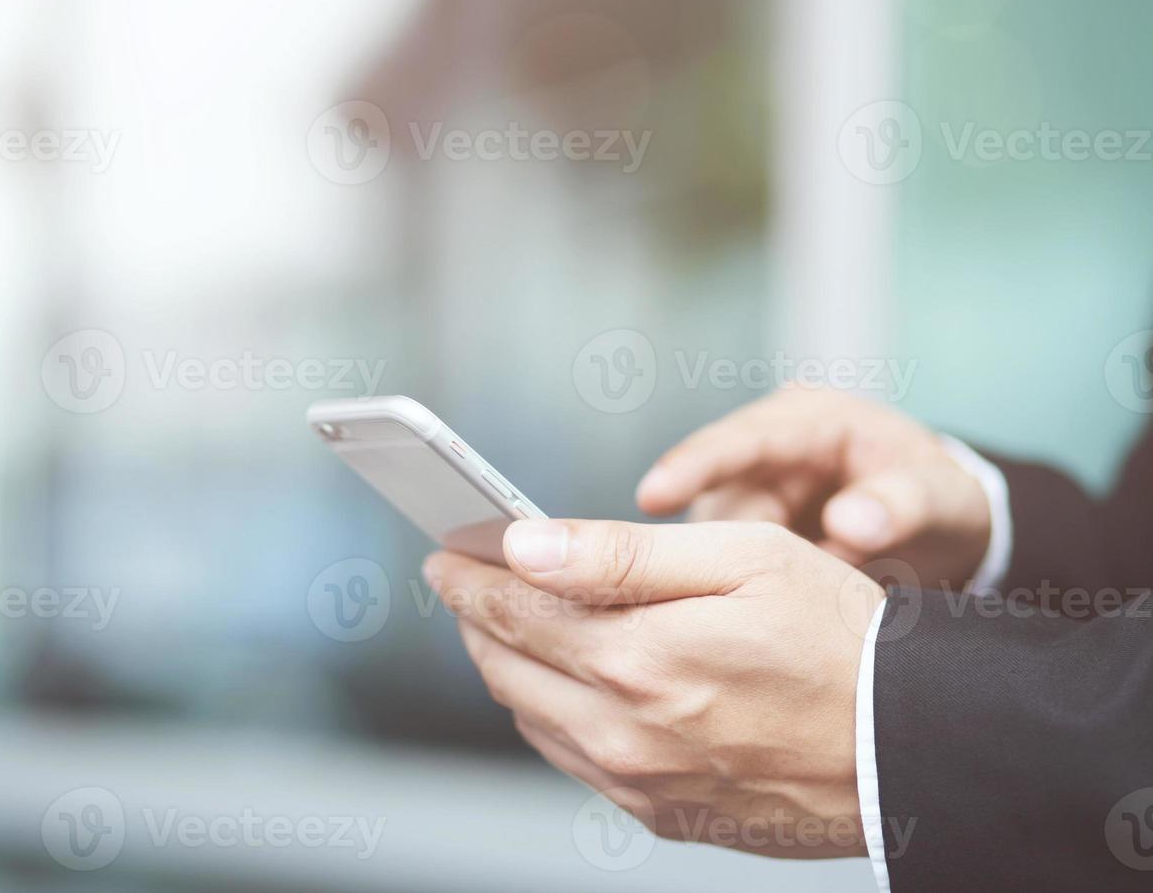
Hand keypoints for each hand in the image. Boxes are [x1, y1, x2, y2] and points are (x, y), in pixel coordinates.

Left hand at [423, 517, 884, 859]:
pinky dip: (550, 711)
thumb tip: (525, 545)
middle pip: (503, 664)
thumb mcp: (742, 559)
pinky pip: (570, 757)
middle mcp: (623, 730)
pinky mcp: (659, 812)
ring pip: (529, 714)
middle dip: (476, 614)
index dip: (467, 573)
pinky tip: (570, 679)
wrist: (911, 748)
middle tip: (468, 579)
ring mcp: (637, 781)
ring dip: (508, 663)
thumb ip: (619, 554)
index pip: (510, 609)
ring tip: (516, 619)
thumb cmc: (841, 639)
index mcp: (637, 658)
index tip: (445, 550)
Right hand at [636, 385, 991, 588]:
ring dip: (739, 580)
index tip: (652, 495)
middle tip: (770, 602)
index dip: (692, 466)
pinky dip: (739, 592)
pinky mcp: (744, 531)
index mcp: (812, 421)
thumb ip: (903, 505)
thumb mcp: (944, 500)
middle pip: (716, 500)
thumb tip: (848, 523)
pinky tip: (763, 616)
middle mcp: (768, 448)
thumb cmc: (942, 503)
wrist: (943, 530)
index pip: (739, 440)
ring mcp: (752, 491)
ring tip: (791, 608)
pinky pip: (720, 564)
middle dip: (731, 556)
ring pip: (709, 540)